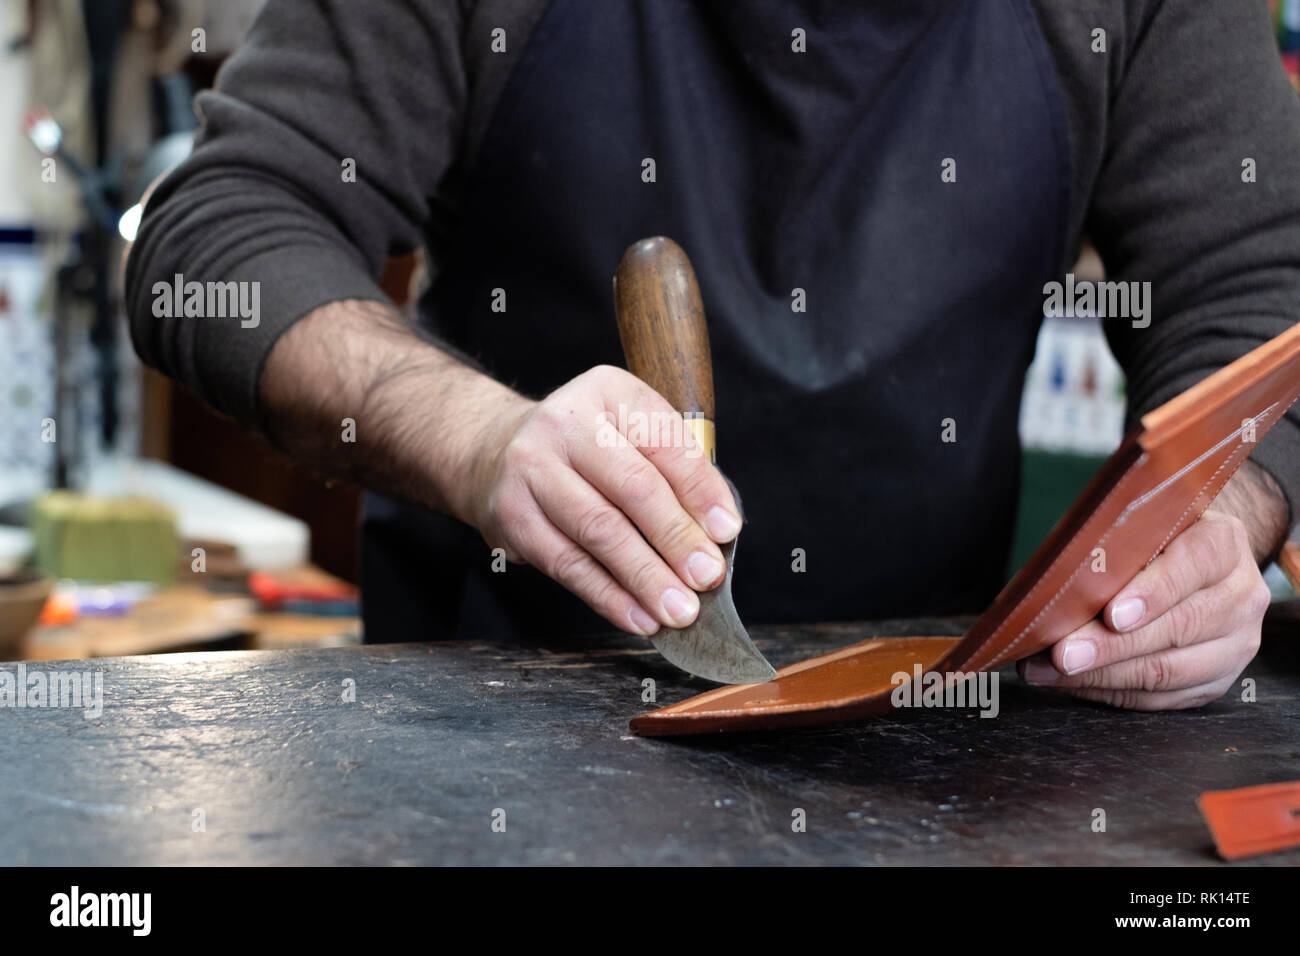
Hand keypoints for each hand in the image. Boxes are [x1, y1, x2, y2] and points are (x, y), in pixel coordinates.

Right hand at [460, 365, 741, 635]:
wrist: (493, 451)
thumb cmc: (585, 448)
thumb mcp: (630, 434)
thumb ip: (675, 472)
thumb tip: (717, 532)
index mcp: (609, 392)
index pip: (664, 442)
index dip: (700, 490)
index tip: (726, 531)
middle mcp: (565, 423)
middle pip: (632, 487)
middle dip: (676, 539)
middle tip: (706, 577)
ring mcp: (532, 468)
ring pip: (599, 531)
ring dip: (645, 578)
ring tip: (678, 609)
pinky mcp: (512, 515)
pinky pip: (568, 564)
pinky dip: (608, 597)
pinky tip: (638, 616)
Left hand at [1018, 509, 1271, 708]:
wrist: (1198, 562)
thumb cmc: (1153, 538)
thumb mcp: (1142, 523)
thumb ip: (1115, 545)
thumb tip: (1061, 583)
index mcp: (1224, 543)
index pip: (1193, 565)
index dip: (1152, 592)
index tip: (1112, 615)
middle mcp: (1241, 595)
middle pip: (1178, 627)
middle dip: (1111, 647)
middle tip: (1062, 654)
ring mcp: (1236, 643)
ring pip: (1168, 670)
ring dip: (1101, 675)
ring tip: (1048, 671)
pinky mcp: (1217, 681)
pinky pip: (1161, 697)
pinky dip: (1109, 692)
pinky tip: (1070, 684)